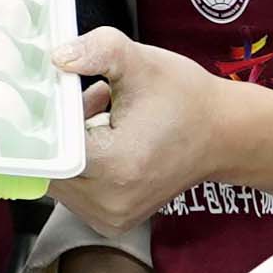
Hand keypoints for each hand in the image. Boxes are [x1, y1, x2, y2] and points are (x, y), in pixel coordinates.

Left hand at [48, 30, 254, 229]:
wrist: (222, 135)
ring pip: (58, 179)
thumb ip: (98, 50)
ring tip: (103, 119)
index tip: (61, 94)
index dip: (50, 118)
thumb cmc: (186, 100)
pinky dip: (80, 165)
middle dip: (60, 132)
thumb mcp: (142, 63)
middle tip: (87, 100)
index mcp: (114, 166)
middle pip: (49, 165)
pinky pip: (73, 191)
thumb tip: (58, 58)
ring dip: (69, 148)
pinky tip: (106, 141)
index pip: (50, 146)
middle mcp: (109, 201)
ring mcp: (109, 218)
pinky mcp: (109, 222)